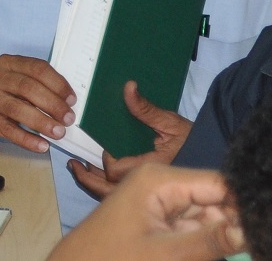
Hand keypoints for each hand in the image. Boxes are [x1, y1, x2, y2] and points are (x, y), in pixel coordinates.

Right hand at [0, 54, 74, 151]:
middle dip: (53, 104)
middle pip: (28, 87)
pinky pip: (8, 130)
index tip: (71, 99)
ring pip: (18, 108)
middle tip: (68, 118)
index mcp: (6, 63)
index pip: (36, 68)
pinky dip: (27, 139)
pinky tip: (41, 146)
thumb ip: (33, 84)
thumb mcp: (9, 80)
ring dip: (42, 122)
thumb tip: (66, 102)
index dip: (57, 84)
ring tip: (58, 133)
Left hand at [48, 163, 242, 260]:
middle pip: (216, 200)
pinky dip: (200, 242)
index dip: (241, 207)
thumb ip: (211, 240)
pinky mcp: (158, 218)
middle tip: (227, 248)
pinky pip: (192, 226)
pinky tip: (191, 252)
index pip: (220, 183)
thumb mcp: (167, 253)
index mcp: (160, 179)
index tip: (255, 232)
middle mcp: (161, 182)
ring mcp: (159, 200)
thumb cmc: (112, 258)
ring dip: (214, 237)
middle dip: (229, 224)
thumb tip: (249, 229)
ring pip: (207, 216)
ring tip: (186, 247)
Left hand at [68, 81, 193, 199]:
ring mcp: (146, 192)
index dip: (107, 161)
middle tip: (73, 164)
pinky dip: (103, 188)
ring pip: (112, 196)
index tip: (104, 149)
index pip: (118, 171)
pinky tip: (93, 177)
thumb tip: (128, 87)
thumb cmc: (193, 140)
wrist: (211, 157)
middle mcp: (146, 184)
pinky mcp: (146, 194)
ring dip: (93, 184)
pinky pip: (119, 197)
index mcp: (152, 167)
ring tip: (78, 170)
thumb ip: (147, 109)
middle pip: (109, 189)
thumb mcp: (171, 122)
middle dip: (89, 178)